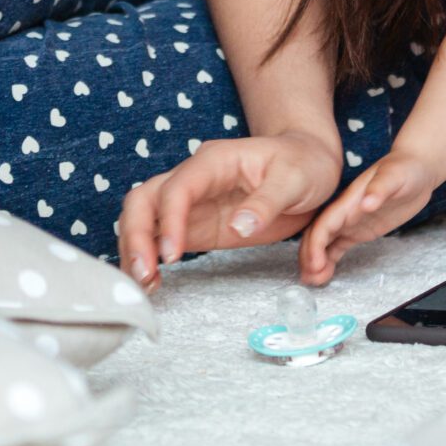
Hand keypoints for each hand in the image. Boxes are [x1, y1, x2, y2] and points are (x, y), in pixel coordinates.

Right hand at [115, 130, 342, 291]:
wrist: (309, 162)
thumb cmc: (302, 163)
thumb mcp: (295, 178)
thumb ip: (266, 202)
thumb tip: (238, 226)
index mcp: (215, 161)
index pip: (178, 188)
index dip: (169, 220)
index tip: (171, 254)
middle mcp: (194, 179)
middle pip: (145, 200)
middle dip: (136, 235)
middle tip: (144, 274)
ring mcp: (192, 203)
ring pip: (145, 218)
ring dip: (136, 249)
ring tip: (144, 285)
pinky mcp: (196, 225)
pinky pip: (161, 238)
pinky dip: (150, 258)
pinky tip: (154, 282)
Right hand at [296, 150, 442, 285]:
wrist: (417, 168)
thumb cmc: (406, 168)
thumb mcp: (395, 176)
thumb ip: (380, 189)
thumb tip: (366, 203)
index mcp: (349, 200)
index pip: (324, 224)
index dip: (315, 245)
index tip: (315, 264)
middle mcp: (345, 211)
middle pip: (318, 235)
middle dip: (309, 256)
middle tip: (310, 278)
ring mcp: (351, 221)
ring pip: (324, 243)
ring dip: (315, 260)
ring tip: (313, 281)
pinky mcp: (360, 229)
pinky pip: (338, 246)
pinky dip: (328, 259)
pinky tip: (325, 273)